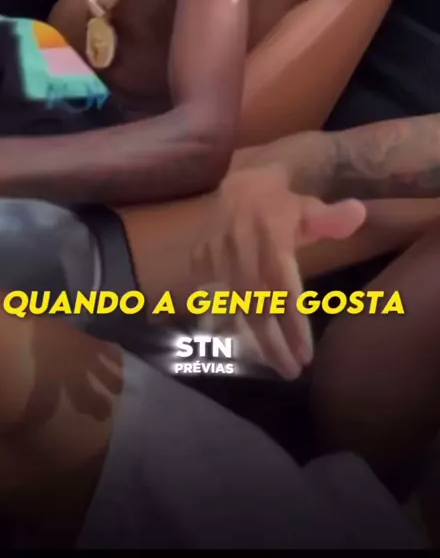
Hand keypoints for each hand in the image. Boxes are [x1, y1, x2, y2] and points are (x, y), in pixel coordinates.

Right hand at [190, 165, 365, 379]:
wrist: (240, 186)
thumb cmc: (282, 205)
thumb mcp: (309, 209)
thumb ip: (331, 219)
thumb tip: (359, 214)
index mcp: (271, 234)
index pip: (283, 287)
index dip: (292, 323)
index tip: (305, 356)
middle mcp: (241, 246)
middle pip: (254, 305)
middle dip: (272, 343)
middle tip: (290, 371)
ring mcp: (215, 253)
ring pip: (231, 305)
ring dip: (251, 339)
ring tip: (274, 363)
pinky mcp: (199, 258)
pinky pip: (209, 296)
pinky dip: (223, 320)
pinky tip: (238, 343)